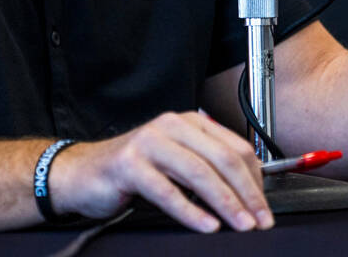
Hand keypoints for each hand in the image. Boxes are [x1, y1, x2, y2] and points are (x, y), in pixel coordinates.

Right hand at [48, 111, 273, 232]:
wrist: (83, 173)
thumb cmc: (133, 171)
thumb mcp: (176, 163)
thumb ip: (206, 168)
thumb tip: (249, 194)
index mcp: (188, 122)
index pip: (235, 148)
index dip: (255, 180)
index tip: (264, 207)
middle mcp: (171, 126)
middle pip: (222, 159)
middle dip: (246, 194)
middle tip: (260, 221)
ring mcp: (149, 143)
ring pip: (198, 173)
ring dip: (225, 203)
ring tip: (240, 225)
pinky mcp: (129, 165)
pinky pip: (167, 191)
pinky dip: (190, 211)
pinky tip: (206, 225)